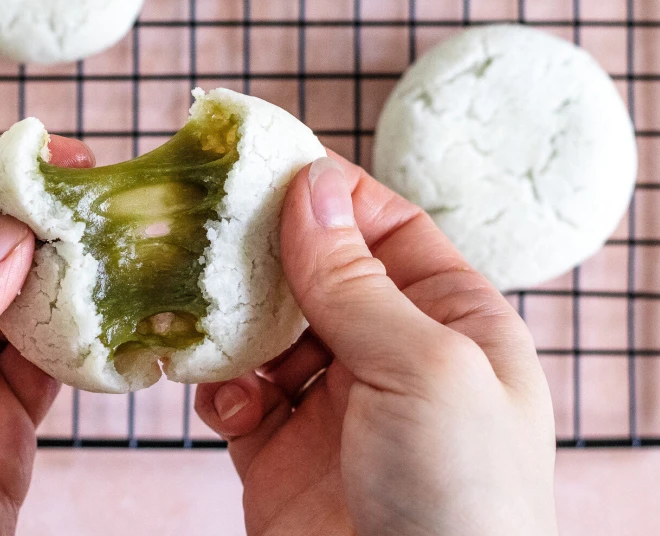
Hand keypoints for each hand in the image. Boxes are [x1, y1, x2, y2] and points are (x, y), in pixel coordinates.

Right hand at [194, 155, 557, 535]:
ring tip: (197, 308)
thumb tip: (311, 186)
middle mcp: (393, 358)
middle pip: (317, 276)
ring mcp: (334, 408)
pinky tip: (220, 398)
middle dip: (263, 254)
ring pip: (266, 334)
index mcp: (454, 324)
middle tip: (203, 224)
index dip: (329, 193)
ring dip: (231, 321)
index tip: (261, 162)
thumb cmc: (462, 498)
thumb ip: (356, 280)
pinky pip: (237, 397)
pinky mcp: (279, 455)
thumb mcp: (424, 369)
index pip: (387, 230)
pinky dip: (218, 389)